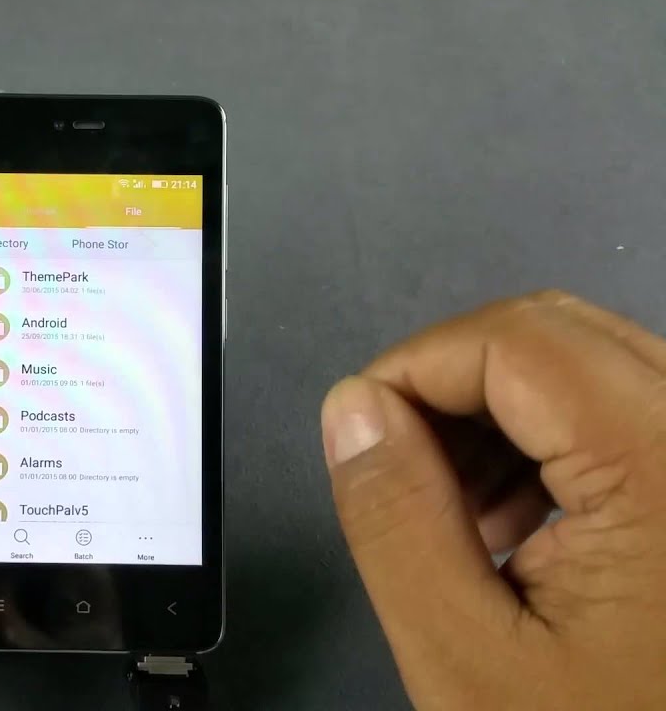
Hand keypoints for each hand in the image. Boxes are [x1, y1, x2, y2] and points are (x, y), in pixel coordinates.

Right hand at [321, 291, 665, 708]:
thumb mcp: (464, 654)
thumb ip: (396, 520)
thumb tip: (352, 409)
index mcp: (663, 470)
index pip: (516, 340)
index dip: (413, 369)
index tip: (361, 443)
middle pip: (559, 333)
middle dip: (453, 387)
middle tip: (405, 476)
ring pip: (593, 363)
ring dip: (501, 414)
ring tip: (462, 515)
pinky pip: (630, 410)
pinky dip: (555, 441)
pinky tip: (521, 524)